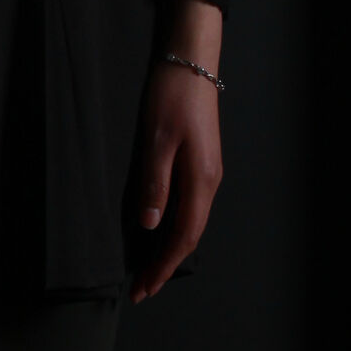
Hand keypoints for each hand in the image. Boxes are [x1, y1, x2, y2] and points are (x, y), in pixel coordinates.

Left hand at [128, 1, 222, 303]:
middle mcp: (209, 182)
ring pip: (190, 223)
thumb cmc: (171, 97)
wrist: (191, 62)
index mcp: (200, 181)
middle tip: (141, 289)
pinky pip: (189, 207)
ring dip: (168, 249)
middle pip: (188, 236)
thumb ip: (154, 184)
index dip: (163, 266)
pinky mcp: (200, 163)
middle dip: (165, 265)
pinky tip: (158, 233)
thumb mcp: (156, 141)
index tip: (144, 288)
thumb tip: (149, 226)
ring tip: (147, 269)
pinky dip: (173, 228)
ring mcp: (206, 173)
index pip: (182, 237)